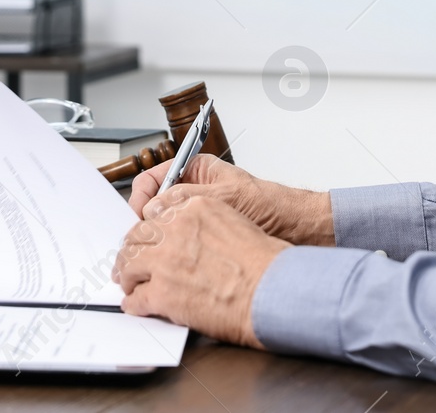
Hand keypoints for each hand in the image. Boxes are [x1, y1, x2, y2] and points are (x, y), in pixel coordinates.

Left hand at [113, 193, 287, 347]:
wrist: (270, 290)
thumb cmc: (262, 262)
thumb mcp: (233, 221)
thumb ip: (205, 223)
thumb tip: (190, 236)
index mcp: (192, 209)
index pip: (154, 214)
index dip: (146, 229)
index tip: (143, 237)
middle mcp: (174, 230)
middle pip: (136, 237)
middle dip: (130, 250)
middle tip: (127, 261)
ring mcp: (164, 262)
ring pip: (129, 264)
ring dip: (126, 275)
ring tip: (127, 282)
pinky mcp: (163, 293)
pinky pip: (137, 298)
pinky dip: (134, 303)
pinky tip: (135, 305)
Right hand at [128, 154, 334, 245]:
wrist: (298, 231)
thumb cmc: (271, 206)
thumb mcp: (225, 197)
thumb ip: (187, 197)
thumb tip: (155, 207)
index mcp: (195, 172)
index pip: (153, 179)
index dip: (140, 198)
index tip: (137, 218)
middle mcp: (193, 193)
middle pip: (154, 206)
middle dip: (144, 224)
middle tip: (138, 242)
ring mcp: (198, 217)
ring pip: (164, 228)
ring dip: (157, 241)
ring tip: (154, 255)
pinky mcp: (204, 240)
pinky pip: (179, 245)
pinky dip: (172, 254)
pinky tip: (172, 263)